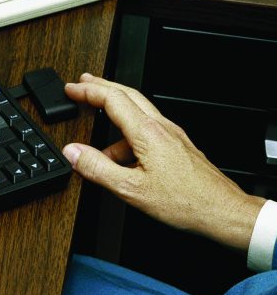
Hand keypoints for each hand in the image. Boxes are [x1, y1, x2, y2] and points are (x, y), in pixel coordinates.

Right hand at [62, 73, 264, 250]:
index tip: (71, 88)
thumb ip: (98, 169)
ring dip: (114, 107)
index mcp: (147, 133)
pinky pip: (147, 128)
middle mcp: (161, 128)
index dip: (88, 90)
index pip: (112, 99)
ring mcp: (171, 135)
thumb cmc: (185, 201)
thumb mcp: (131, 189)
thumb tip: (73, 152)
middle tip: (81, 83)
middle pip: (127, 93)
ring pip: (138, 109)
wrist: (222, 211)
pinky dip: (127, 130)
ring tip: (95, 122)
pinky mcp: (177, 145)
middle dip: (100, 86)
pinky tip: (120, 152)